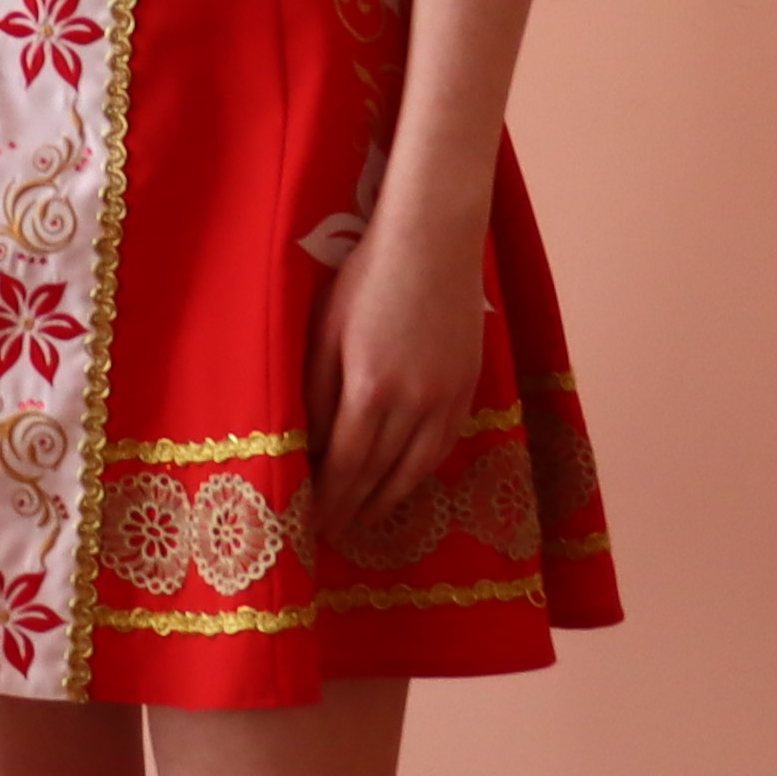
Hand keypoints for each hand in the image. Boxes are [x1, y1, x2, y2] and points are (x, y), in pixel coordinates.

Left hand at [304, 188, 489, 532]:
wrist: (433, 241)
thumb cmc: (365, 279)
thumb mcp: (325, 333)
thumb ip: (316, 395)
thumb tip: (309, 447)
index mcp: (368, 391)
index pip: (345, 466)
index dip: (329, 502)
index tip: (313, 526)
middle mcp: (412, 405)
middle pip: (379, 475)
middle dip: (353, 509)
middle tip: (334, 534)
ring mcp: (446, 398)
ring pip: (417, 468)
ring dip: (389, 500)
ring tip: (367, 519)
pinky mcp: (467, 386)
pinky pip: (444, 445)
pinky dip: (422, 471)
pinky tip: (407, 480)